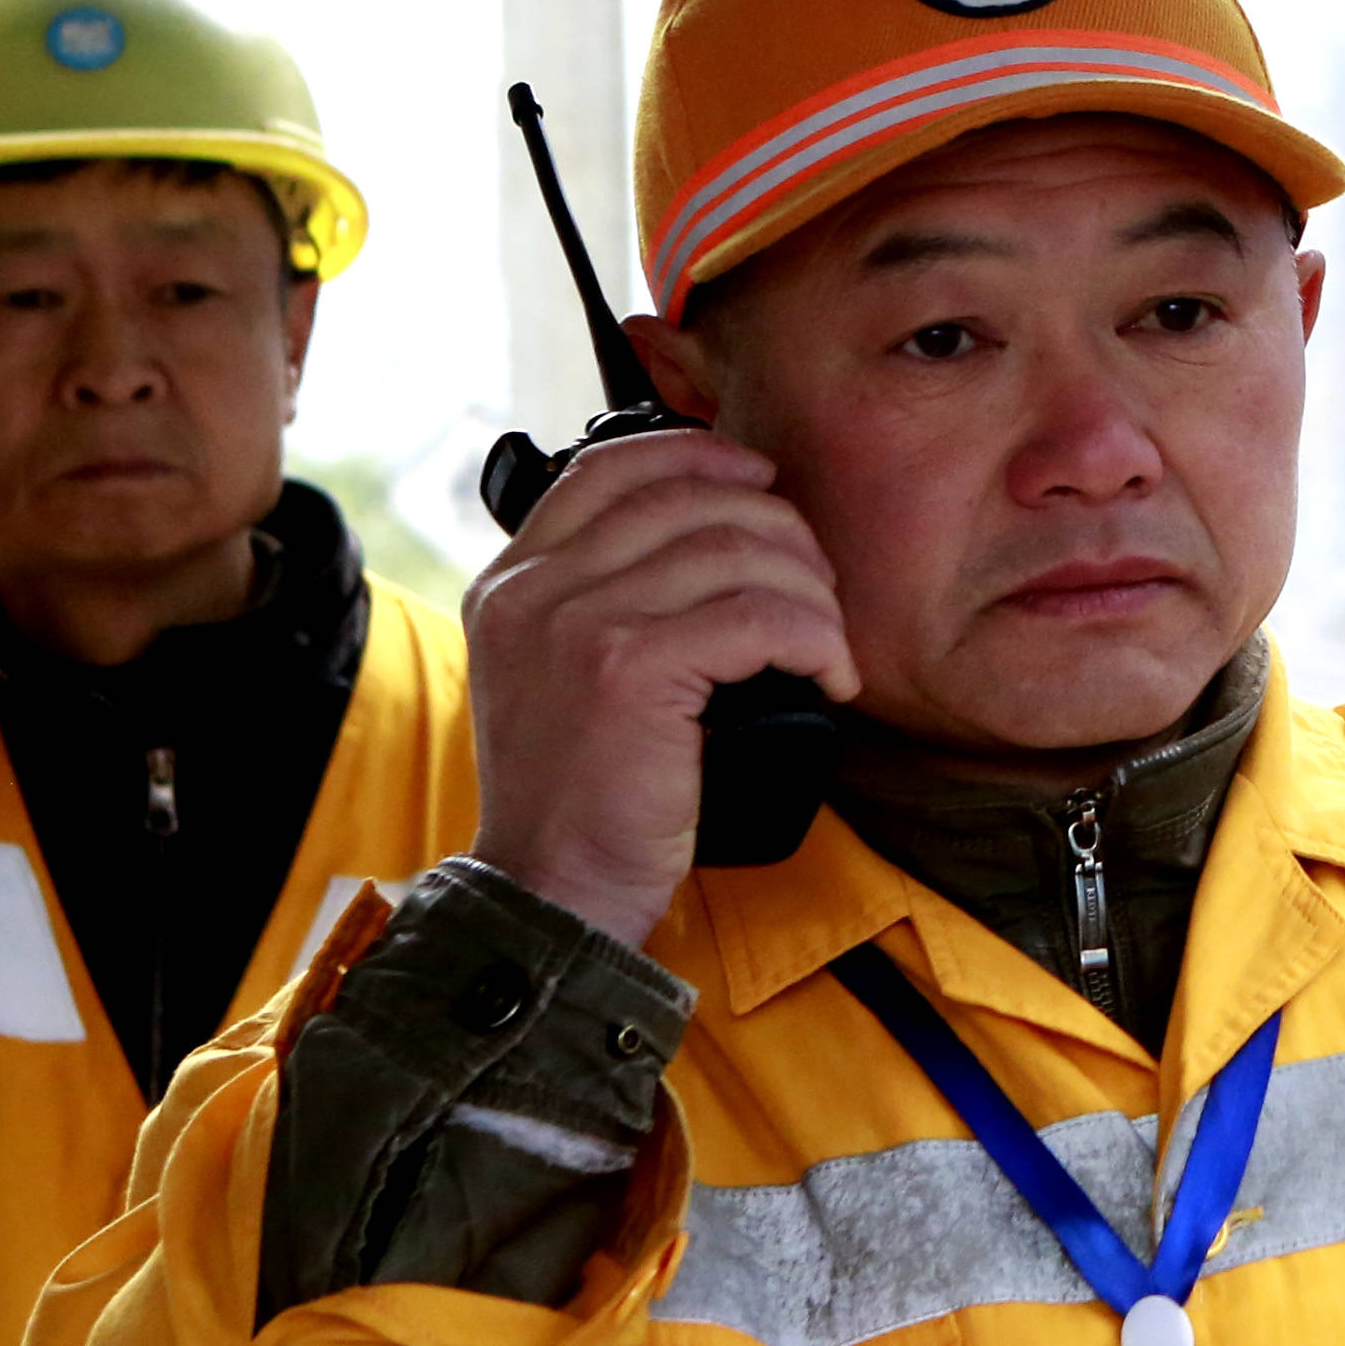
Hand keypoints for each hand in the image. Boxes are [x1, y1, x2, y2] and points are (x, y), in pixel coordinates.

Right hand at [459, 427, 853, 942]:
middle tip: (817, 586)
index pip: (609, 467)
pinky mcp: (629, 668)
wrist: (551, 890)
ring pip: (736, 551)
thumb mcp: (556, 676)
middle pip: (688, 499)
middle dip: (778, 530)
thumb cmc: (577, 797)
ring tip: (828, 641)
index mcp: (513, 580)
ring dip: (810, 592)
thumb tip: (711, 535)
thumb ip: (599, 600)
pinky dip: (815, 639)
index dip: (699, 454)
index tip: (760, 479)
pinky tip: (830, 675)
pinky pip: (759, 616)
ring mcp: (578, 622)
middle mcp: (535, 588)